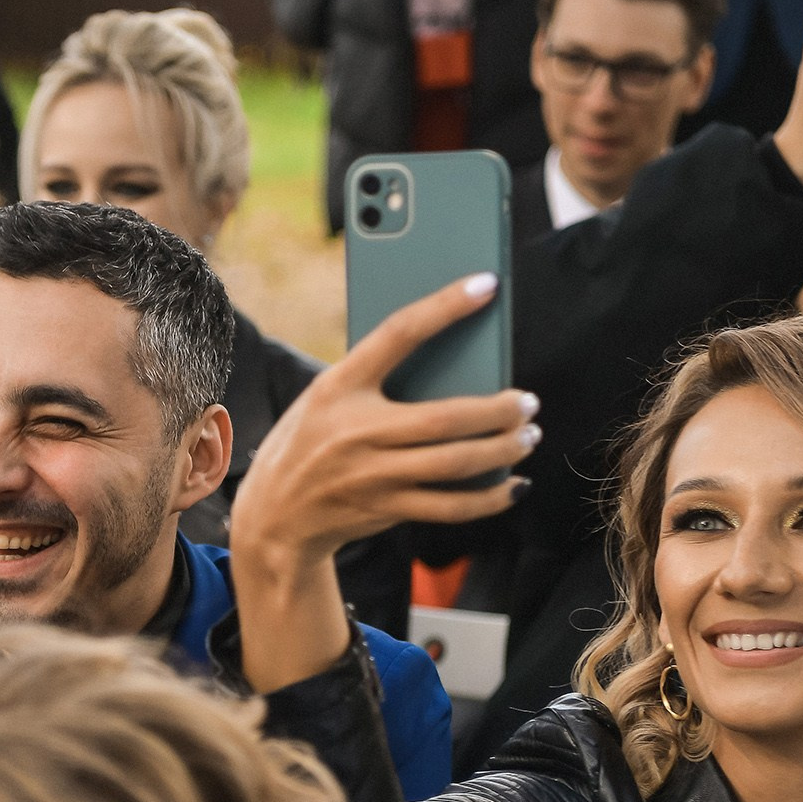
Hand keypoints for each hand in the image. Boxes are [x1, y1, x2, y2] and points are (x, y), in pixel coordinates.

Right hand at [230, 273, 537, 693]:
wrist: (274, 516)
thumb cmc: (309, 442)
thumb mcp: (325, 399)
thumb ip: (373, 381)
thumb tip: (452, 365)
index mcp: (338, 386)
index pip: (398, 333)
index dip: (444, 306)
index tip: (486, 285)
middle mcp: (355, 430)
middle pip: (446, 416)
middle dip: (500, 410)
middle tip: (528, 401)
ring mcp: (372, 475)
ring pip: (456, 462)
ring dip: (503, 449)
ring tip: (528, 437)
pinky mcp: (386, 509)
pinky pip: (451, 507)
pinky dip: (491, 498)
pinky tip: (514, 486)